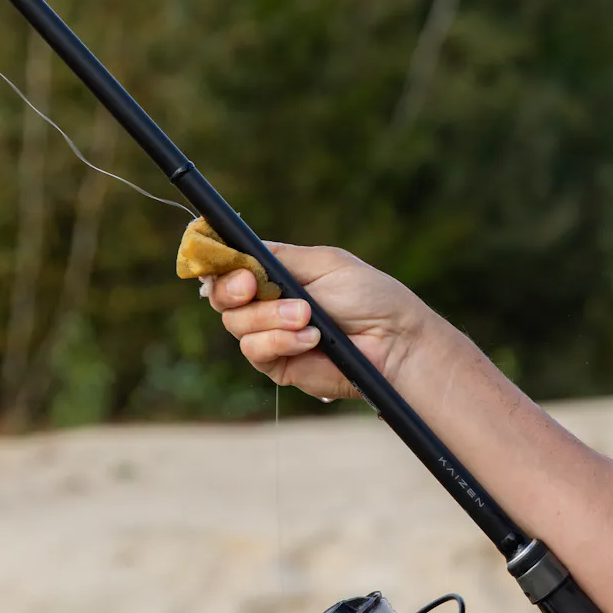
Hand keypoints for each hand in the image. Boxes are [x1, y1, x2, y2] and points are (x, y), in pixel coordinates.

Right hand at [206, 243, 431, 401]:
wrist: (393, 340)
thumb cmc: (369, 297)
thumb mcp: (324, 263)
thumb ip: (279, 257)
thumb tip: (236, 249)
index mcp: (277, 273)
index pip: (231, 265)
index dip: (219, 263)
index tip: (229, 262)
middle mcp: (267, 303)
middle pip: (221, 295)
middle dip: (232, 289)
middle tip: (252, 287)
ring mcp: (270, 335)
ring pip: (236, 323)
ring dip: (269, 317)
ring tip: (307, 316)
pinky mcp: (277, 364)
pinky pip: (255, 350)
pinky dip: (279, 341)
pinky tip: (310, 338)